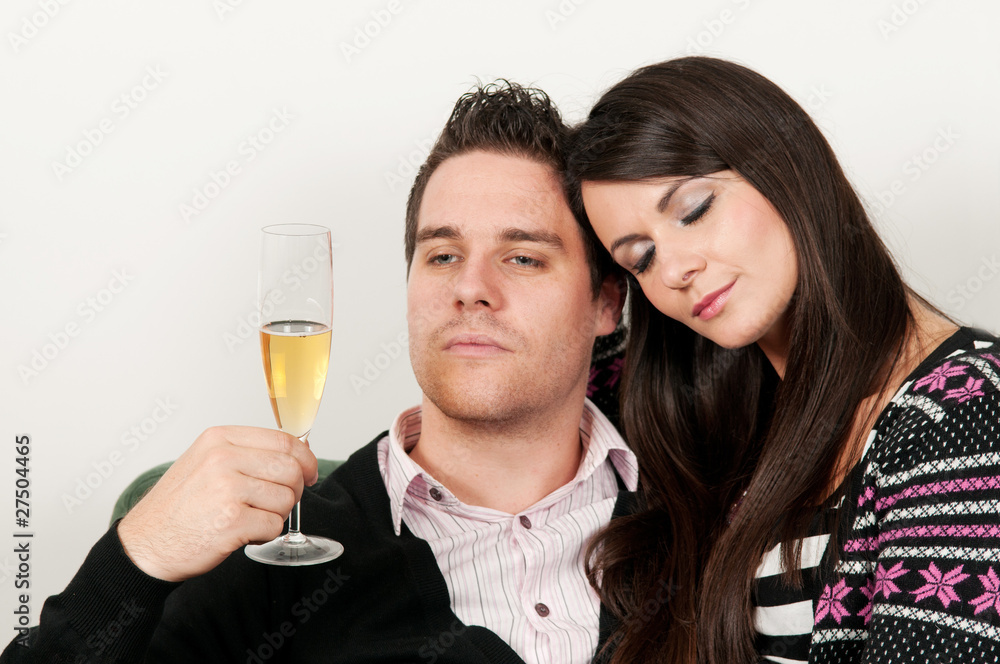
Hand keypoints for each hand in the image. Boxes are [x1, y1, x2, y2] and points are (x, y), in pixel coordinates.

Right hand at [117, 426, 318, 581]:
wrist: (144, 545)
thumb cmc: (178, 507)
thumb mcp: (205, 462)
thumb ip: (246, 453)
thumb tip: (297, 453)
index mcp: (220, 439)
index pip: (284, 441)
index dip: (305, 459)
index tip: (310, 472)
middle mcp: (223, 459)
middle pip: (291, 469)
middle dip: (295, 489)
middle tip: (276, 503)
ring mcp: (227, 490)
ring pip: (286, 499)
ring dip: (275, 515)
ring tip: (249, 519)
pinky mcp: (231, 522)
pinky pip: (274, 526)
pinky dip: (264, 535)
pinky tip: (242, 534)